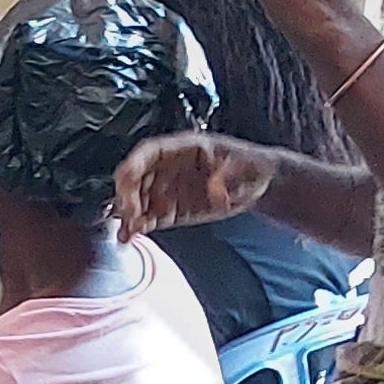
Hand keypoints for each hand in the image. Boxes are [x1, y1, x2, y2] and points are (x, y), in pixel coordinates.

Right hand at [113, 132, 278, 233]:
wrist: (259, 185)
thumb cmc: (251, 166)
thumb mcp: (246, 164)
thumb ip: (229, 174)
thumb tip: (214, 187)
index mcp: (184, 148)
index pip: (149, 152)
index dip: (133, 165)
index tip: (125, 180)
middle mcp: (169, 168)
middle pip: (136, 177)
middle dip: (127, 195)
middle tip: (130, 214)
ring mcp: (168, 189)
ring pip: (136, 199)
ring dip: (127, 214)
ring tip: (126, 230)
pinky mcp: (170, 210)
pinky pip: (147, 217)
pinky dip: (136, 226)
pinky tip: (129, 235)